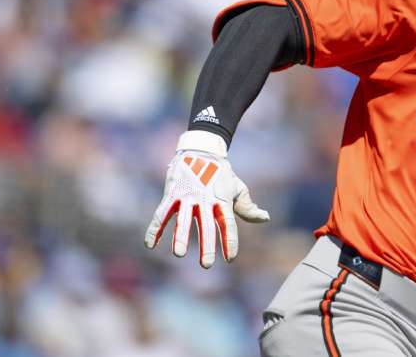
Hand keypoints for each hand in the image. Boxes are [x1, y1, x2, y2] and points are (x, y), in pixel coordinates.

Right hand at [144, 131, 269, 267]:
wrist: (201, 150)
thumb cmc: (221, 174)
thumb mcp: (237, 188)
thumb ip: (248, 206)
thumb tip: (265, 218)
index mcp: (222, 200)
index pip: (228, 224)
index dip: (230, 241)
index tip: (231, 258)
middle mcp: (204, 199)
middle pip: (206, 224)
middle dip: (207, 245)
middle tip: (207, 264)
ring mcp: (187, 196)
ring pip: (182, 219)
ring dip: (179, 237)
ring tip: (178, 254)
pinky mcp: (171, 193)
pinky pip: (162, 213)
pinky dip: (155, 228)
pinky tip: (150, 245)